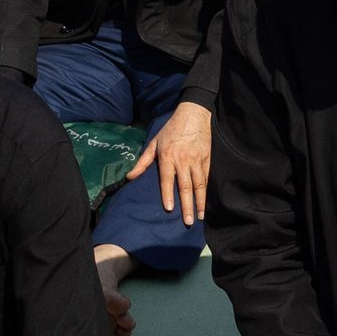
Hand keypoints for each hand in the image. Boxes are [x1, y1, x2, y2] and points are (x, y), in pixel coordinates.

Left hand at [128, 99, 214, 224]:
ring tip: (199, 216)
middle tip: (188, 221)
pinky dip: (206, 191)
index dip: (167, 194)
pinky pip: (206, 177)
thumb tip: (130, 177)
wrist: (193, 114)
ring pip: (199, 184)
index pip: (167, 179)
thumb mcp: (154, 142)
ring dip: (199, 202)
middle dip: (187, 205)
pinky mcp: (206, 158)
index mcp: (168, 156)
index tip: (169, 208)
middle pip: (185, 186)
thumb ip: (143, 162)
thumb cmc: (171, 129)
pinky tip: (205, 201)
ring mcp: (196, 160)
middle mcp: (183, 160)